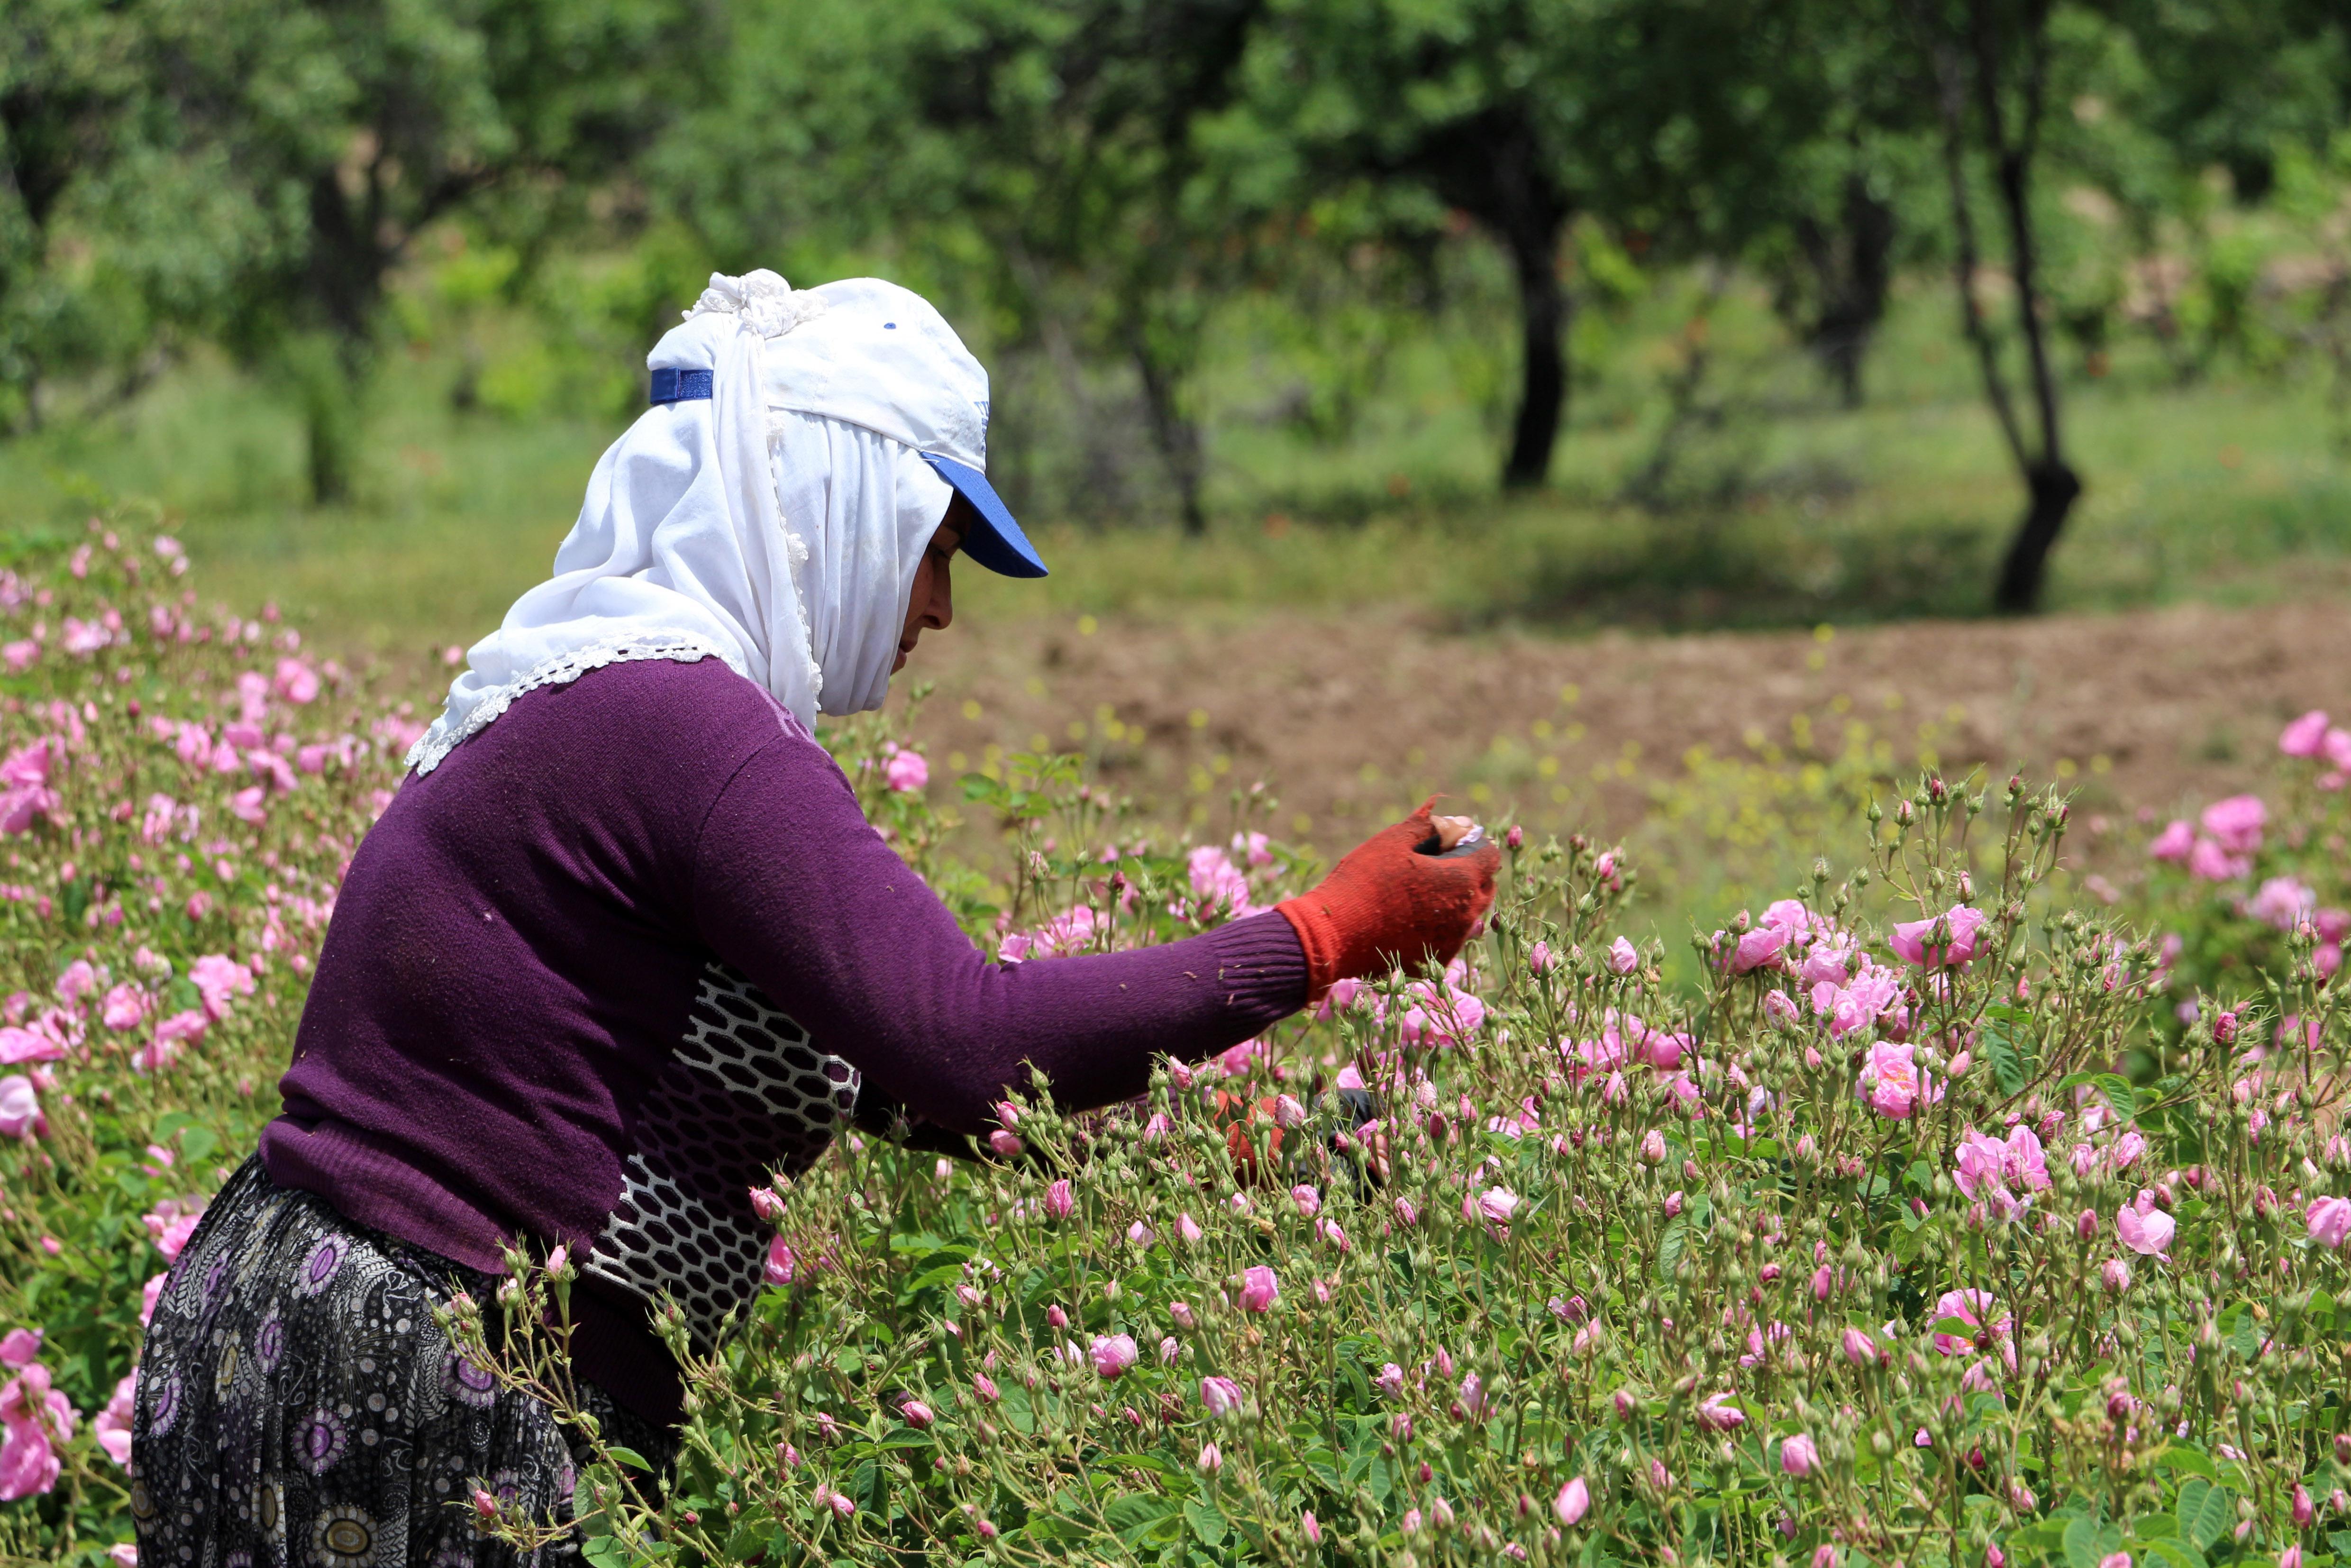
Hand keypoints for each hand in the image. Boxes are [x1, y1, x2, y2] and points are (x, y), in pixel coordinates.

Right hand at [1276, 798, 1499, 1002]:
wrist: (1334, 934)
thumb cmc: (1364, 880)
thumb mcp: (1394, 840)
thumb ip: (1429, 825)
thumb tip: (1452, 818)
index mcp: (1461, 880)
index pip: (1490, 856)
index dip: (1473, 844)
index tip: (1450, 842)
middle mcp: (1466, 914)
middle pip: (1484, 886)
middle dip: (1469, 871)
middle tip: (1436, 864)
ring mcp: (1453, 941)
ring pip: (1469, 914)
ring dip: (1454, 899)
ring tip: (1418, 891)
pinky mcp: (1435, 960)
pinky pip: (1449, 937)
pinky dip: (1439, 925)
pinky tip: (1409, 917)